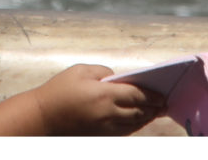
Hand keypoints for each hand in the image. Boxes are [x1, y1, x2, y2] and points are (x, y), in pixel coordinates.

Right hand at [32, 64, 166, 135]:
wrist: (43, 117)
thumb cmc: (59, 90)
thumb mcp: (80, 71)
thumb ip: (103, 72)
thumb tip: (118, 78)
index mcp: (104, 95)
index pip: (137, 95)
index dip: (152, 95)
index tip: (162, 94)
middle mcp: (108, 113)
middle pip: (139, 111)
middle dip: (153, 107)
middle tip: (164, 103)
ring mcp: (105, 127)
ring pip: (134, 123)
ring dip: (146, 117)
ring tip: (155, 111)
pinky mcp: (101, 135)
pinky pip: (124, 131)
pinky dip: (135, 125)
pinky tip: (138, 120)